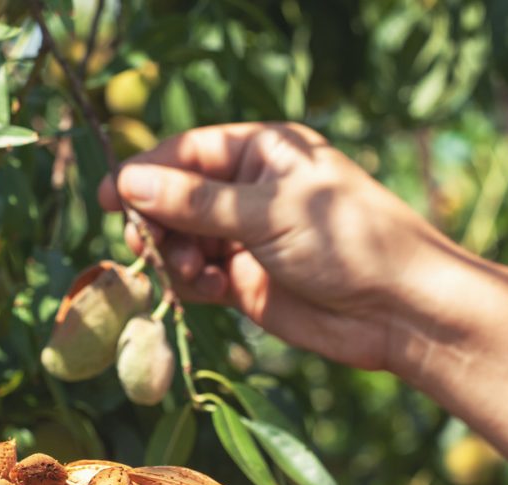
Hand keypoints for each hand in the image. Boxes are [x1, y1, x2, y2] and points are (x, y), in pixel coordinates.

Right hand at [98, 123, 455, 370]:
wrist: (397, 310)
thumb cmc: (345, 242)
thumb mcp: (266, 212)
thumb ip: (193, 201)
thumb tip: (127, 182)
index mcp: (262, 152)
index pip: (187, 152)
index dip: (145, 173)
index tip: (110, 198)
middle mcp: (249, 190)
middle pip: (175, 197)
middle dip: (157, 220)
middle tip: (147, 245)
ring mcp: (245, 236)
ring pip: (181, 239)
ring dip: (176, 256)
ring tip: (194, 272)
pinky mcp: (243, 280)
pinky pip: (197, 275)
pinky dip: (194, 283)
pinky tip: (215, 290)